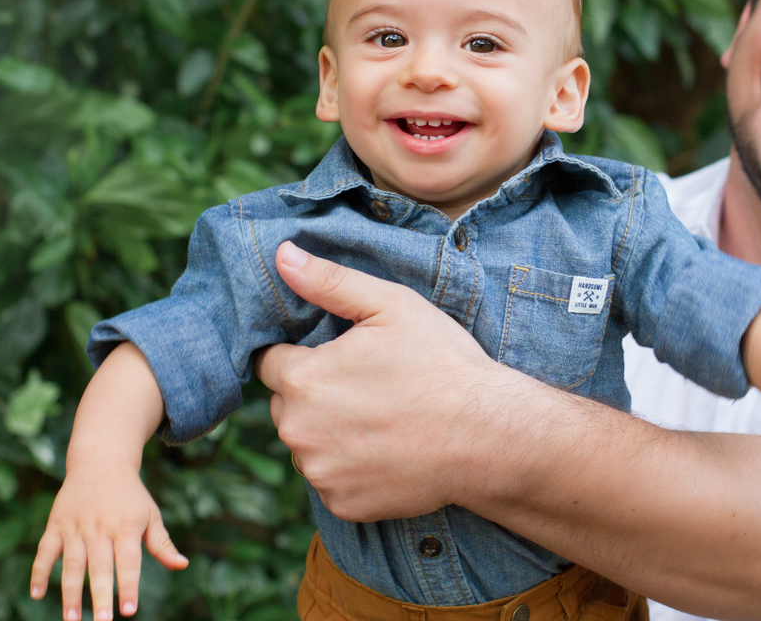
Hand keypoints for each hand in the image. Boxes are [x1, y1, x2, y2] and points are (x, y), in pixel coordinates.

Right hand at [31, 464, 187, 620]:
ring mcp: (76, 527)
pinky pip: (45, 551)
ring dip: (70, 593)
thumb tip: (182, 565)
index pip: (129, 562)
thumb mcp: (151, 515)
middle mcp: (101, 528)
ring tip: (70, 619)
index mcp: (127, 527)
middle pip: (100, 567)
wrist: (101, 462)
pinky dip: (39, 571)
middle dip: (100, 596)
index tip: (129, 611)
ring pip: (71, 564)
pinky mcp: (56, 525)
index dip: (129, 586)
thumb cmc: (131, 496)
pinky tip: (36, 593)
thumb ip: (162, 543)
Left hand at [256, 241, 520, 520]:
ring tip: (382, 418)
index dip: (303, 354)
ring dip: (329, 432)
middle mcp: (299, 432)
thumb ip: (329, 281)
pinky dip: (351, 468)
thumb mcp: (391, 306)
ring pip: (308, 444)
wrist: (489, 436)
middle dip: (315, 393)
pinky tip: (388, 450)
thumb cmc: (443, 364)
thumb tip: (282, 254)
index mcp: (304, 379)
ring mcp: (320, 473)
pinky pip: (331, 480)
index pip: (271, 362)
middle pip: (286, 405)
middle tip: (368, 384)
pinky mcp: (342, 505)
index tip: (339, 356)